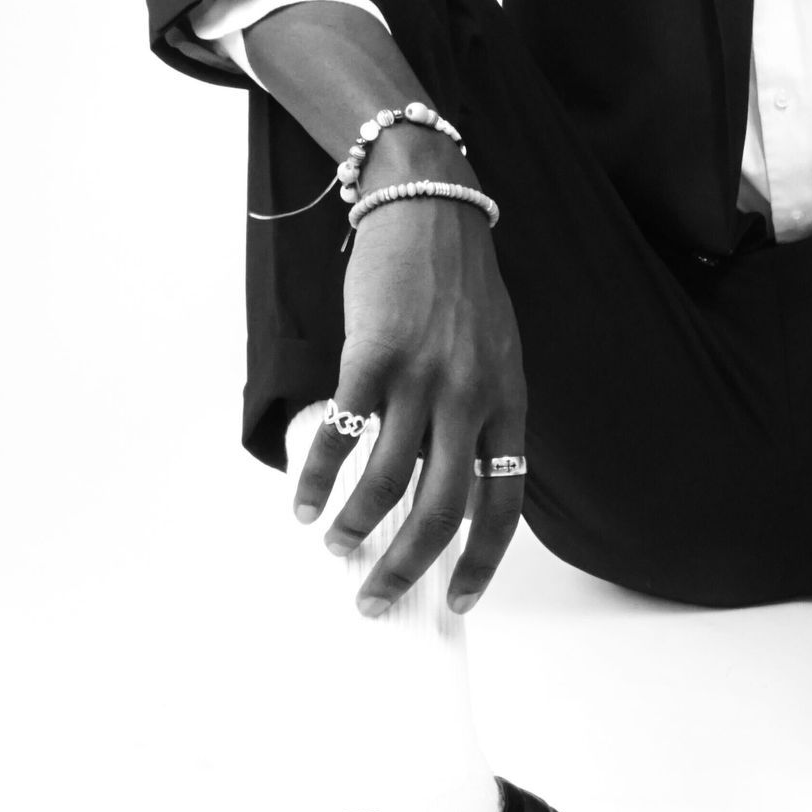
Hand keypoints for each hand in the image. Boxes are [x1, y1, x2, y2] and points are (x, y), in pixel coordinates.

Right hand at [293, 166, 525, 616]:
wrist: (432, 211)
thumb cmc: (461, 288)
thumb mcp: (495, 355)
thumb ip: (478, 416)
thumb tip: (441, 485)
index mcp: (508, 402)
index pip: (504, 501)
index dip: (482, 560)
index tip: (458, 600)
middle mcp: (471, 397)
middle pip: (442, 509)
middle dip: (407, 567)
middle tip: (376, 598)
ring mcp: (423, 377)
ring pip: (387, 481)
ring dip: (355, 525)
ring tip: (336, 544)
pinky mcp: (374, 356)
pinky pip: (343, 434)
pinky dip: (318, 476)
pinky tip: (303, 499)